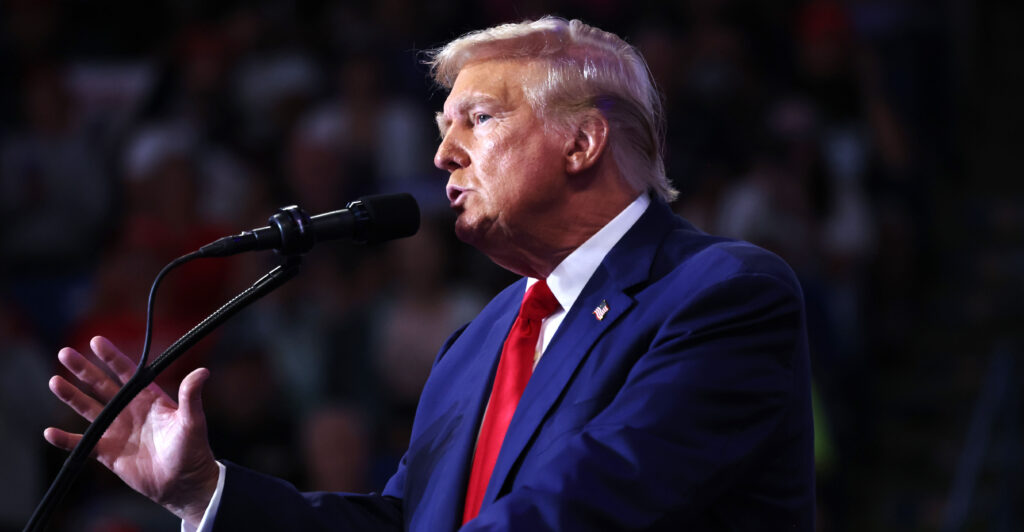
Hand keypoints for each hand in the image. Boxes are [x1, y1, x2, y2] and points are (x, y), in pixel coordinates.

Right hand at [45, 336, 219, 526]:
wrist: (183, 483)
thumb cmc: (192, 450)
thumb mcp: (192, 421)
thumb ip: (191, 397)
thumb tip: (202, 372)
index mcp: (149, 398)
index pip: (127, 373)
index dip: (111, 357)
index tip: (96, 341)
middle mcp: (129, 410)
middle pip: (101, 386)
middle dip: (84, 370)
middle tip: (65, 353)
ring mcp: (117, 430)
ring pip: (88, 409)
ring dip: (71, 396)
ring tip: (54, 382)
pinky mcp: (108, 452)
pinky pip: (83, 444)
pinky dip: (66, 440)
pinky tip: (49, 433)